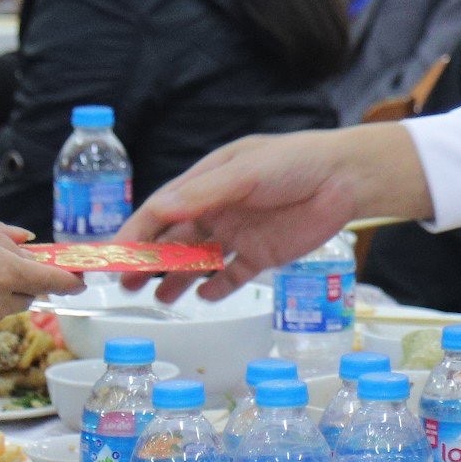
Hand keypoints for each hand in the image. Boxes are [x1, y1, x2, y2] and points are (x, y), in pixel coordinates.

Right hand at [119, 124, 430, 300]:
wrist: (346, 179)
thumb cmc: (293, 162)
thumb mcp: (245, 172)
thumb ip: (204, 193)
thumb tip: (160, 209)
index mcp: (207, 183)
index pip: (161, 211)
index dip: (136, 234)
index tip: (114, 257)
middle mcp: (218, 210)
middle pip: (174, 240)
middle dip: (148, 262)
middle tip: (125, 286)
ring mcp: (239, 234)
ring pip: (199, 262)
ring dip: (177, 279)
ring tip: (159, 298)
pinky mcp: (263, 254)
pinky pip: (232, 276)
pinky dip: (216, 288)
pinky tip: (202, 298)